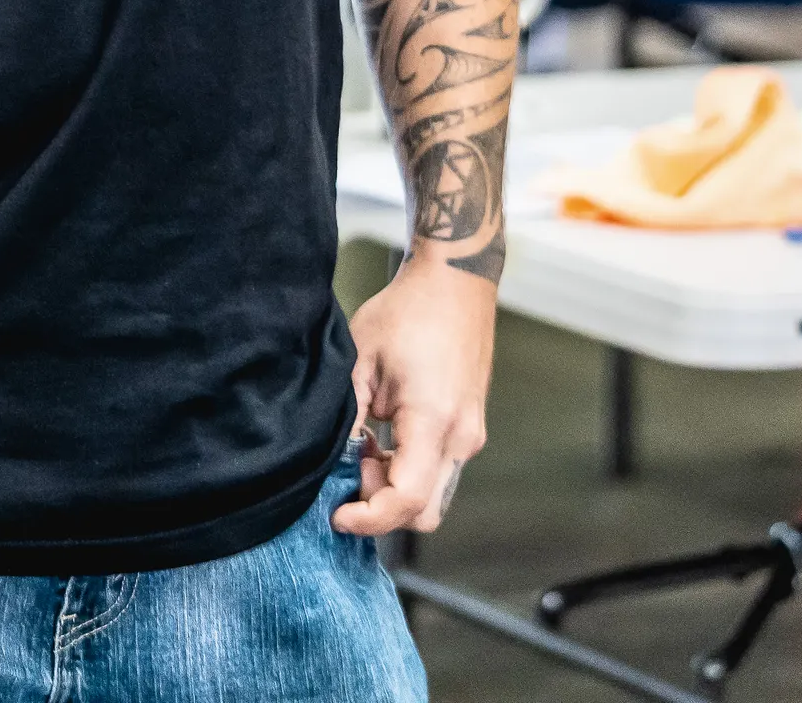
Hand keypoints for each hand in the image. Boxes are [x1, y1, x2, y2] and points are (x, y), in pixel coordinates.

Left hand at [331, 250, 494, 536]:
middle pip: (423, 511)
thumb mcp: (360, 359)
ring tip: (364, 442)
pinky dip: (408, 469)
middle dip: (381, 505)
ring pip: (433, 494)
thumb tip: (331, 460)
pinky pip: (439, 471)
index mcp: (433, 421)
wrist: (455, 282)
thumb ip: (346, 416)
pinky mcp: (469, 429)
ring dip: (394, 485)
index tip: (337, 514)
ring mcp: (470, 435)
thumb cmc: (408, 312)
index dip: (369, 519)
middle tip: (351, 464)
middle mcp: (460, 437)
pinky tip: (384, 435)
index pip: (406, 500)